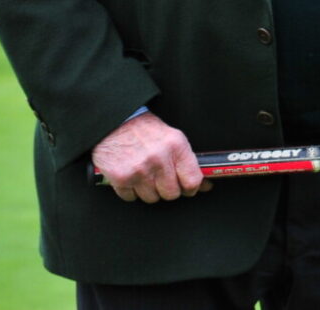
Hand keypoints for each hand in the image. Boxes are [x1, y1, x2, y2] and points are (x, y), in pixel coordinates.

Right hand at [91, 112, 209, 202]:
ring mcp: (139, 170)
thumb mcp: (172, 138)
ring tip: (144, 173)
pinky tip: (131, 175)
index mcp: (176, 146)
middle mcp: (159, 158)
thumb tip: (205, 184)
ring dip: (148, 190)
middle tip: (160, 177)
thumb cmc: (144, 130)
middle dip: (167, 189)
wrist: (115, 122)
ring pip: (152, 198)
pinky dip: (131, 191)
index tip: (188, 188)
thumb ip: (187, 161)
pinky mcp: (121, 178)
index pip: (192, 180)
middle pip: (172, 194)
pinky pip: (131, 198)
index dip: (191, 188)